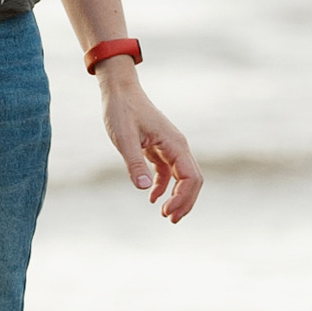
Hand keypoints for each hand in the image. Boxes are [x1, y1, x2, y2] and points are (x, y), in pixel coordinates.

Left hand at [97, 68, 202, 222]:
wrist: (119, 91)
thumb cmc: (121, 110)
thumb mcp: (124, 138)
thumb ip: (134, 163)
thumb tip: (143, 189)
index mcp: (174, 144)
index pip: (191, 177)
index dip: (183, 198)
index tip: (166, 211)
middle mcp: (177, 146)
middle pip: (193, 180)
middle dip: (185, 202)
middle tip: (170, 219)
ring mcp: (169, 147)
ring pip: (182, 177)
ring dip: (177, 196)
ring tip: (165, 214)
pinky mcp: (159, 148)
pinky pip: (168, 172)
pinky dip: (163, 186)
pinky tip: (152, 197)